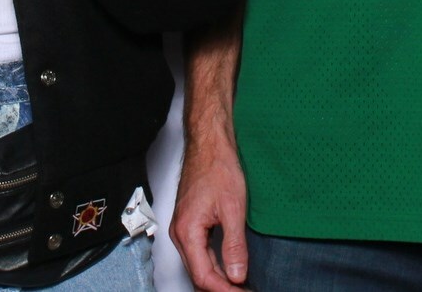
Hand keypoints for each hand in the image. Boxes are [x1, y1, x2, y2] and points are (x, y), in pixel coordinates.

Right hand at [171, 130, 248, 290]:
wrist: (209, 143)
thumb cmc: (218, 167)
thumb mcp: (233, 209)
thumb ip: (234, 245)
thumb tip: (237, 275)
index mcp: (187, 231)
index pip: (204, 276)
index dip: (225, 291)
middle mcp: (180, 233)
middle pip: (199, 275)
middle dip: (222, 289)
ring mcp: (183, 228)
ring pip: (199, 265)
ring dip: (219, 279)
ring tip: (241, 286)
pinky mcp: (190, 223)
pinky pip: (199, 253)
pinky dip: (215, 265)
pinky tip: (230, 269)